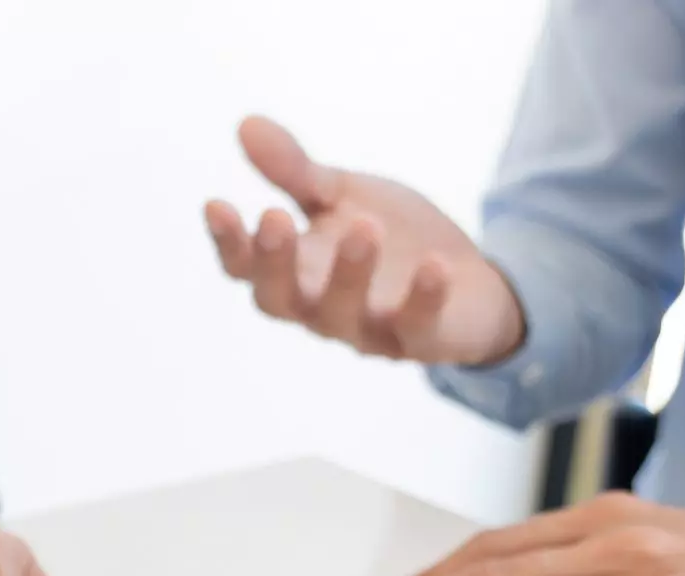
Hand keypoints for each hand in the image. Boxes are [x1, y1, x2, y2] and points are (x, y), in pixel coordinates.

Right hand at [205, 116, 525, 366]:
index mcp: (296, 273)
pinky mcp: (422, 341)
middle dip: (274, 263)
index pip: (245, 269)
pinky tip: (435, 265)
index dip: (228, 242)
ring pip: (343, 316)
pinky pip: (418, 328)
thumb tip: (247, 125)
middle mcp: (320, 310)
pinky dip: (425, 299)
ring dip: (349, 273)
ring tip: (364, 226)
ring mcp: (369, 331)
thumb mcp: (343, 196)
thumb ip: (297, 173)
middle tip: (274, 217)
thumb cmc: (392, 240)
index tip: (216, 204)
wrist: (468, 282)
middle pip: (279, 301)